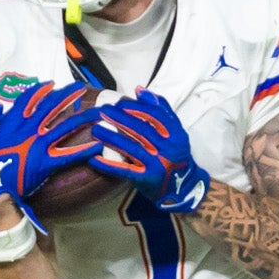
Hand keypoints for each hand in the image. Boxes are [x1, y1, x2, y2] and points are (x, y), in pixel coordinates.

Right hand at [0, 80, 104, 211]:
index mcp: (13, 121)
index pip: (30, 98)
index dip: (42, 89)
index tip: (52, 84)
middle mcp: (29, 128)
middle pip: (52, 106)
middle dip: (68, 95)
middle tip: (81, 87)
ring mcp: (39, 144)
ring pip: (65, 126)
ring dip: (83, 118)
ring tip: (97, 111)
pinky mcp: (46, 162)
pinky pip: (68, 155)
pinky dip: (83, 151)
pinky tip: (98, 146)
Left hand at [91, 91, 209, 212]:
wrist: (184, 188)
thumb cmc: (175, 156)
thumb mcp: (176, 132)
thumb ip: (161, 109)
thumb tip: (139, 90)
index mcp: (176, 134)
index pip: (155, 115)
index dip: (136, 108)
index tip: (119, 103)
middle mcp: (169, 149)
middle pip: (142, 130)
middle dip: (120, 118)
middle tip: (103, 111)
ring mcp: (159, 165)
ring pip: (132, 148)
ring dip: (112, 138)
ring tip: (95, 130)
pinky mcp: (148, 179)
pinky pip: (125, 170)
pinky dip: (109, 165)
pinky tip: (94, 159)